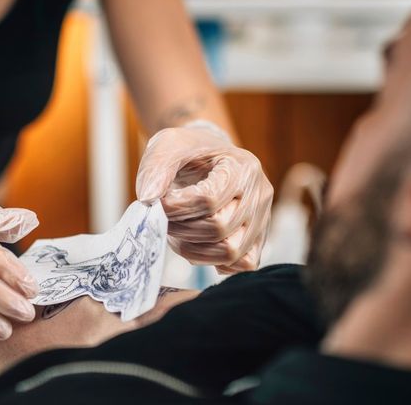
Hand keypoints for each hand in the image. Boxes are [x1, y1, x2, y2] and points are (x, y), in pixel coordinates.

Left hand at [136, 122, 272, 272]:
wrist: (207, 155)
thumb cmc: (188, 150)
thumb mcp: (168, 146)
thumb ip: (156, 169)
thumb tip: (148, 199)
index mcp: (241, 165)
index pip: (209, 199)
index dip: (177, 208)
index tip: (157, 204)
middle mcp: (259, 192)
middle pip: (220, 228)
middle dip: (182, 230)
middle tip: (163, 221)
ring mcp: (262, 217)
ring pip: (232, 252)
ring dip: (195, 250)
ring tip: (177, 233)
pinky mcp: (258, 237)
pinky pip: (243, 264)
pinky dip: (216, 261)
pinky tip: (197, 244)